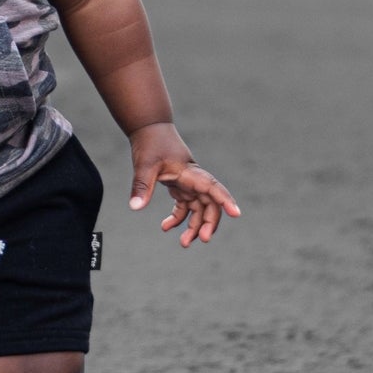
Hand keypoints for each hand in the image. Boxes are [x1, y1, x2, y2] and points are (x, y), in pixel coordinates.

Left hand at [128, 123, 240, 246]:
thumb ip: (141, 186)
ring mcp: (188, 184)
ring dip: (194, 226)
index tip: (236, 214)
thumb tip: (135, 207)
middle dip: (208, 223)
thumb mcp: (144, 165)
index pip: (213, 188)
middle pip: (210, 204)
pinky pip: (184, 207)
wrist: (148, 130)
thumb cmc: (150, 144)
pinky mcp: (180, 187)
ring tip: (184, 243)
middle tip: (201, 240)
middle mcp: (195, 180)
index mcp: (192, 173)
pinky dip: (178, 218)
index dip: (226, 200)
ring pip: (199, 209)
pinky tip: (165, 227)